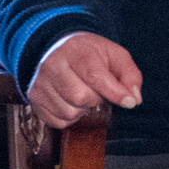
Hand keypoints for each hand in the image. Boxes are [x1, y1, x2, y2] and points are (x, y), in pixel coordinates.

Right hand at [27, 32, 141, 128]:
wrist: (53, 47)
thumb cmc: (86, 53)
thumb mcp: (113, 54)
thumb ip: (129, 75)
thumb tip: (133, 99)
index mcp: (75, 51)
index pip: (95, 76)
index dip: (114, 92)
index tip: (128, 101)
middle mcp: (53, 66)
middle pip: (82, 98)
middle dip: (95, 98)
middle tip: (94, 87)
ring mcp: (41, 83)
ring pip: (70, 113)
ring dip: (81, 109)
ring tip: (80, 92)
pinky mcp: (35, 99)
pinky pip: (58, 121)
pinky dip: (69, 116)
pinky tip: (68, 100)